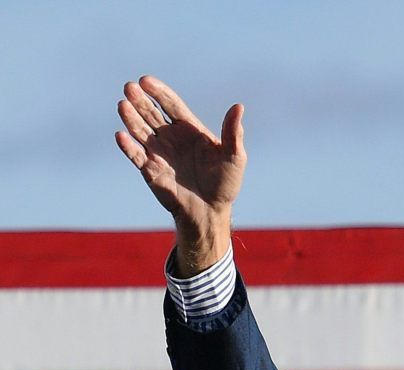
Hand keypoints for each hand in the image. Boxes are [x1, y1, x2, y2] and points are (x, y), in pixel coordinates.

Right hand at [113, 75, 244, 274]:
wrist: (211, 211)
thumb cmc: (225, 182)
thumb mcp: (234, 156)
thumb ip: (233, 133)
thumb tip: (239, 107)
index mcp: (189, 129)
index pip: (171, 104)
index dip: (158, 92)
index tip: (145, 80)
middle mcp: (170, 137)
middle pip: (151, 113)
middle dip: (140, 100)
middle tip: (129, 87)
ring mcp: (158, 152)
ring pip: (140, 130)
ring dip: (130, 118)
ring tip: (123, 104)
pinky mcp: (149, 169)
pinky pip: (135, 155)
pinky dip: (128, 146)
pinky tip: (121, 135)